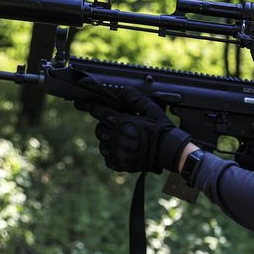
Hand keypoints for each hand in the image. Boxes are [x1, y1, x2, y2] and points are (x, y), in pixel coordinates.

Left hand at [76, 87, 192, 173]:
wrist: (169, 152)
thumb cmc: (161, 129)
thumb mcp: (151, 110)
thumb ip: (136, 99)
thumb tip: (124, 90)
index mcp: (123, 123)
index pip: (99, 112)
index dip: (91, 107)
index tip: (84, 104)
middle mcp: (117, 138)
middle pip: (99, 129)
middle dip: (104, 125)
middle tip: (114, 124)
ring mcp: (118, 152)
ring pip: (102, 144)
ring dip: (107, 140)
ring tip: (119, 138)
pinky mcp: (121, 164)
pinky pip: (108, 158)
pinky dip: (112, 154)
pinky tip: (122, 150)